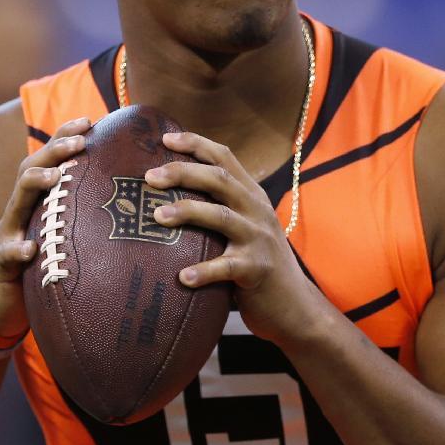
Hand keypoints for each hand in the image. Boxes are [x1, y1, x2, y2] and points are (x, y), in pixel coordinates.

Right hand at [0, 118, 94, 340]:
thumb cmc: (38, 270)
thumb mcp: (61, 239)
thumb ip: (80, 219)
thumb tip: (126, 204)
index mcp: (36, 204)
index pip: (49, 161)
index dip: (65, 137)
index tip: (91, 120)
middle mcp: (18, 212)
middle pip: (30, 170)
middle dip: (54, 151)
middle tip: (80, 141)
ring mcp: (6, 236)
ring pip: (16, 202)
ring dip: (35, 184)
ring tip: (55, 177)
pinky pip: (7, 254)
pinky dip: (17, 250)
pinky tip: (30, 248)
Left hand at [144, 131, 330, 347]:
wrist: (294, 306)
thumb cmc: (256, 265)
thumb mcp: (244, 228)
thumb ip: (219, 209)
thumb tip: (166, 197)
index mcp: (251, 196)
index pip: (224, 158)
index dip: (195, 144)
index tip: (164, 138)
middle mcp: (257, 211)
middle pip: (219, 180)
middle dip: (183, 173)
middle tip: (150, 177)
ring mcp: (259, 239)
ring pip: (221, 216)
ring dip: (188, 212)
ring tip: (158, 216)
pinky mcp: (257, 270)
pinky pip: (227, 267)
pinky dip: (204, 271)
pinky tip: (183, 277)